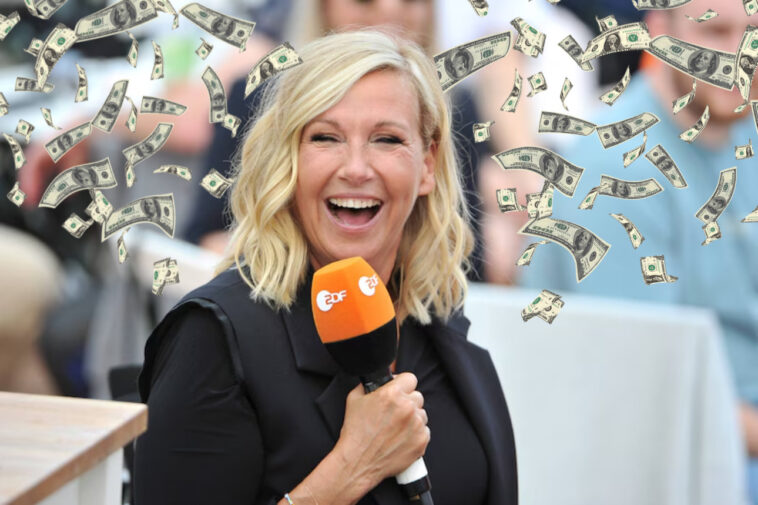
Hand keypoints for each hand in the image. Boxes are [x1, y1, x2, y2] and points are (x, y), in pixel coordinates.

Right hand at [334, 373, 429, 489]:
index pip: (410, 378)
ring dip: (412, 418)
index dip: (403, 384)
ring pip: (422, 414)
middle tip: (395, 412)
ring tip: (396, 428)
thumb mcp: (354, 399)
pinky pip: (424, 431)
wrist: (358, 462)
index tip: (400, 390)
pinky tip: (401, 438)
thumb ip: (367, 386)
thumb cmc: (355, 433)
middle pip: (417, 396)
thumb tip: (374, 380)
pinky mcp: (421, 441)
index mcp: (392, 394)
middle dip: (407, 402)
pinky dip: (415, 434)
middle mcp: (407, 408)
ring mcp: (416, 425)